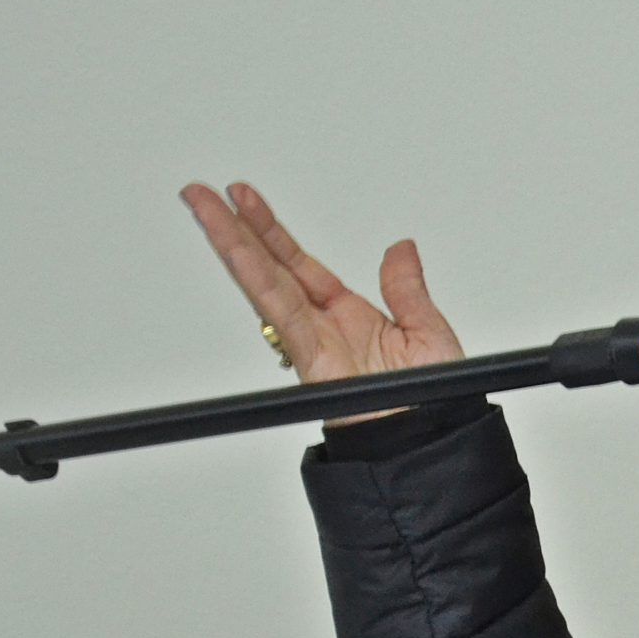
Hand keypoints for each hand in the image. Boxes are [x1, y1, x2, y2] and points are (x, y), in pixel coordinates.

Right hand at [182, 181, 463, 425]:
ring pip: (263, 284)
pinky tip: (238, 253)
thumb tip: (401, 248)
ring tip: (204, 207)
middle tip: (203, 193)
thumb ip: (408, 290)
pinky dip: (257, 281)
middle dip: (235, 229)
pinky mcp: (312, 361)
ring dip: (231, 244)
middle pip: (269, 268)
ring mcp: (313, 344)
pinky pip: (280, 313)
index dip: (271, 232)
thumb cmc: (435, 403)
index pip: (299, 265)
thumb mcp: (429, 333)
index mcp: (350, 318)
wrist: (430, 444)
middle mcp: (324, 328)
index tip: (245, 200)